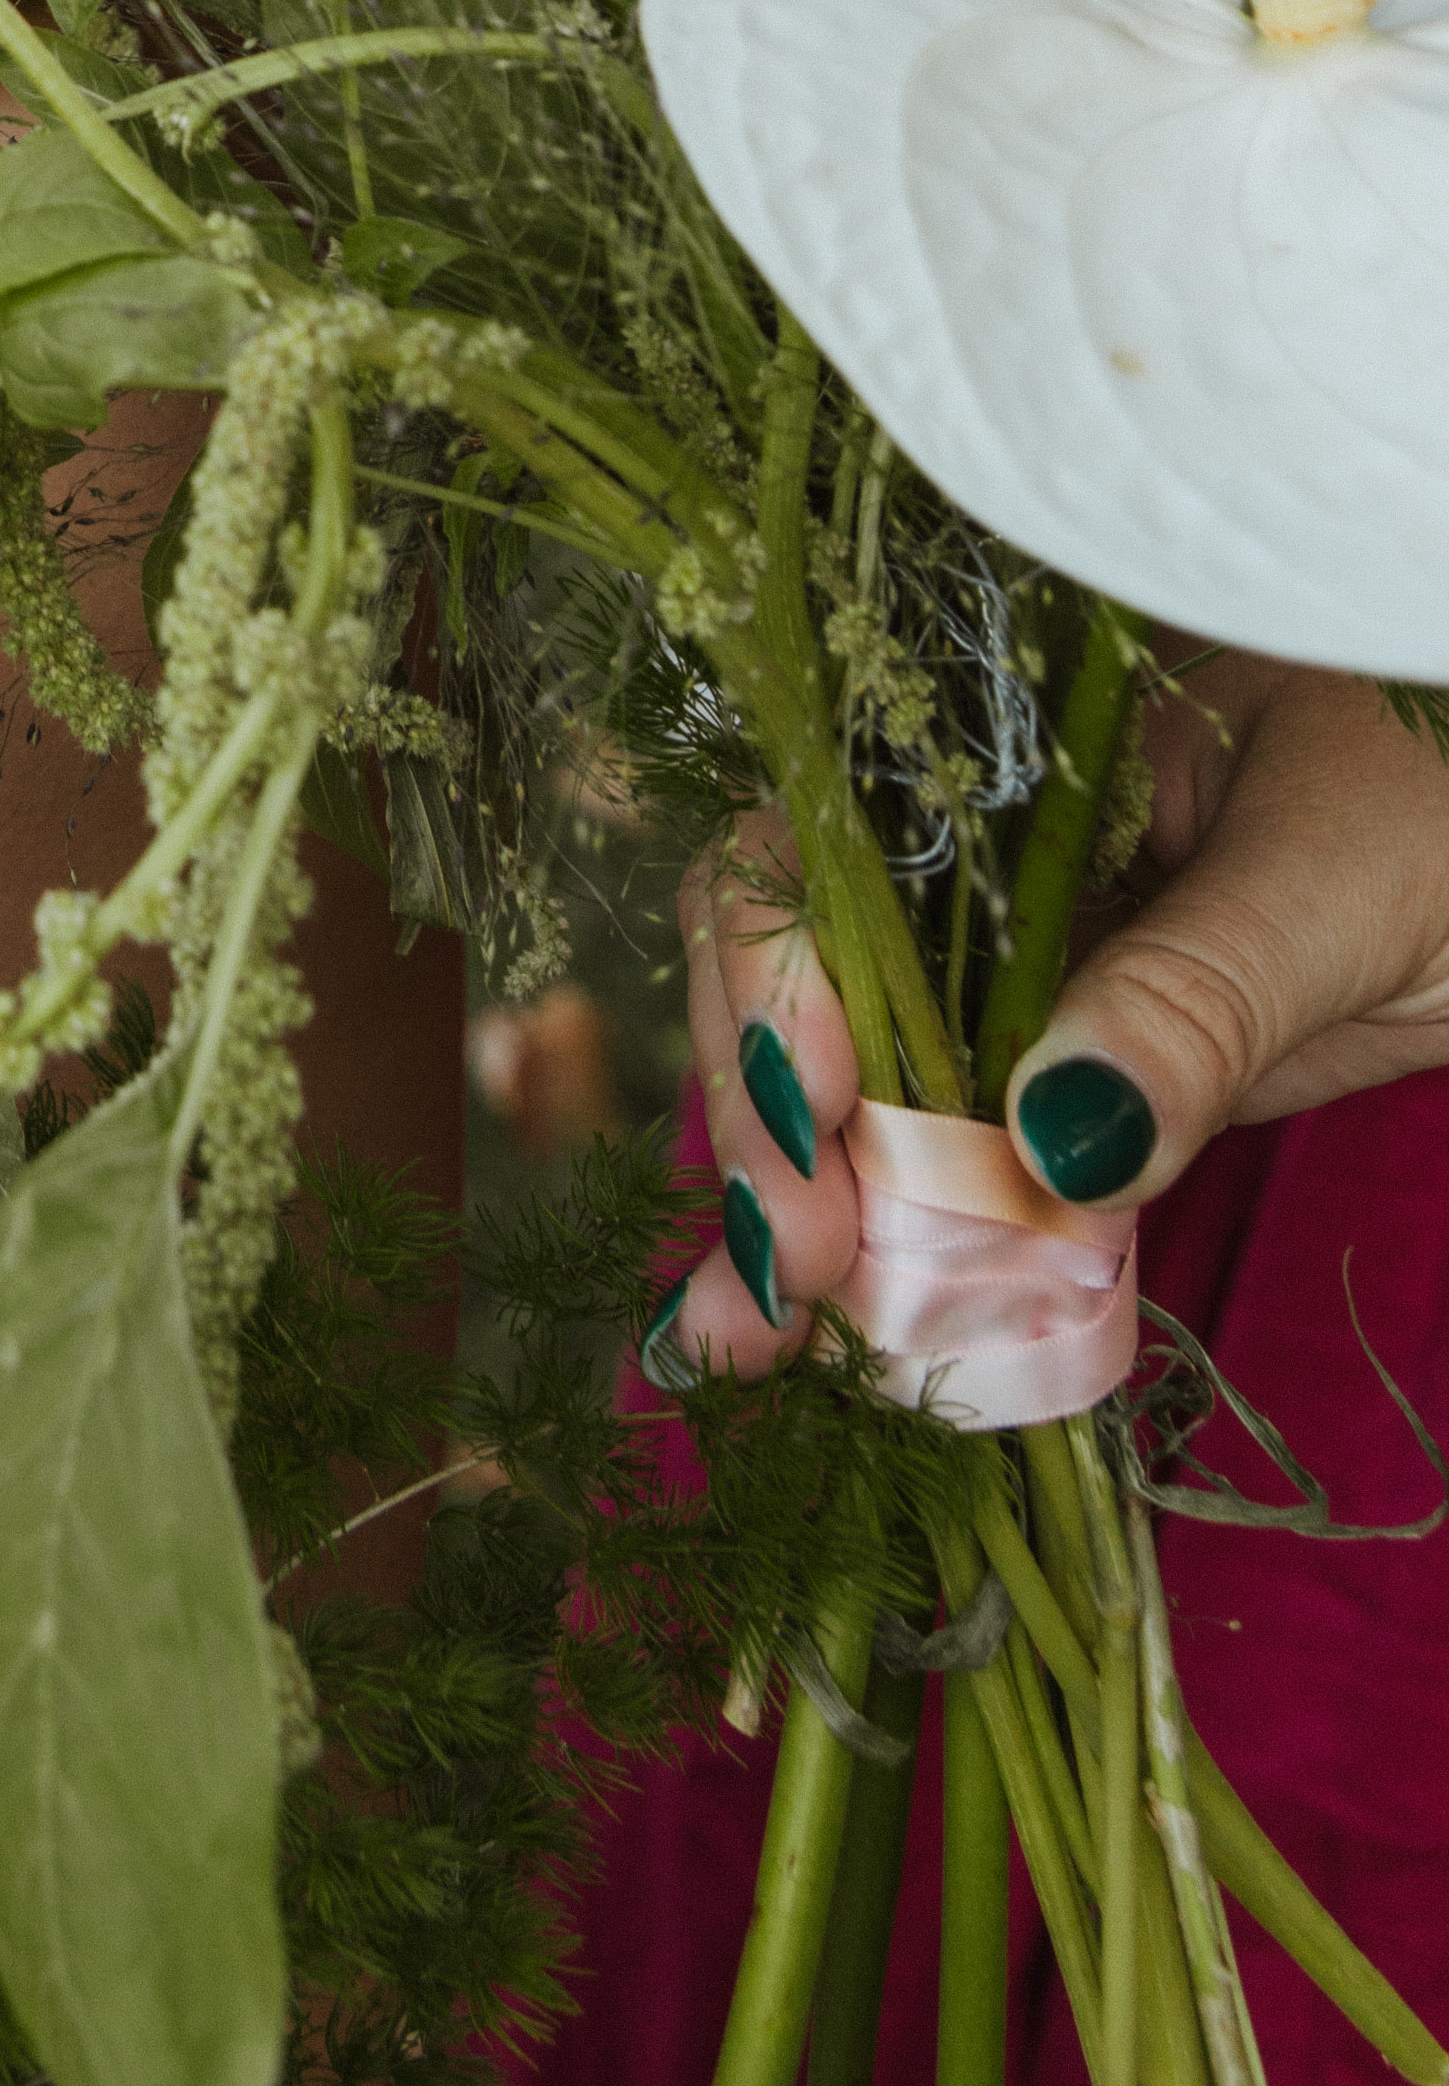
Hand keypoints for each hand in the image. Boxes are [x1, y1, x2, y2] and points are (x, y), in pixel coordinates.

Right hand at [661, 659, 1448, 1377]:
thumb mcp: (1329, 880)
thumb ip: (1192, 992)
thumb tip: (1052, 1140)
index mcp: (1008, 745)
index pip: (823, 843)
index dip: (778, 971)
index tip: (814, 1110)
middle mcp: (985, 855)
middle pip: (808, 975)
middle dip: (767, 1119)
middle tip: (795, 1273)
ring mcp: (1036, 971)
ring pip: (871, 1085)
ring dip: (803, 1212)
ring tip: (757, 1339)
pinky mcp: (1102, 1076)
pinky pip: (985, 1165)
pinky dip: (920, 1257)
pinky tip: (842, 1339)